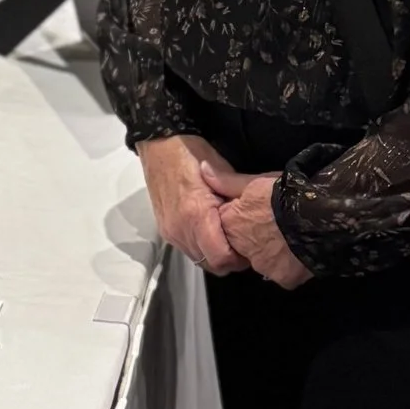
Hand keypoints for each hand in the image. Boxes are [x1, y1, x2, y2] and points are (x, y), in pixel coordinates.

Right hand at [138, 134, 246, 276]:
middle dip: (228, 260)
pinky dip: (201, 247)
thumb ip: (236, 199)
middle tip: (241, 245)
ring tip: (226, 237)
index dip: (238, 259)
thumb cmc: (190, 152)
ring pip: (198, 259)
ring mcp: (170, 230)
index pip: (220, 258)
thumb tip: (252, 219)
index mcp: (196, 215)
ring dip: (213, 254)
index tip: (249, 248)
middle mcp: (180, 228)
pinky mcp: (165, 229)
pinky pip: (187, 249)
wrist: (158, 144)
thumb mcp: (222, 171)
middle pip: (210, 264)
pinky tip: (210, 231)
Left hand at [220, 174, 310, 287]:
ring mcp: (264, 265)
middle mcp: (242, 248)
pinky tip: (300, 251)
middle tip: (275, 225)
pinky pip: (284, 274)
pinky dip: (290, 266)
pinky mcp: (283, 277)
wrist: (319, 214)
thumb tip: (202, 169)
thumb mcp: (255, 182)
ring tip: (290, 237)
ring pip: (264, 261)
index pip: (228, 226)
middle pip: (244, 246)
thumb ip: (227, 182)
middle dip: (255, 239)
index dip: (243, 219)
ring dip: (273, 252)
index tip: (258, 213)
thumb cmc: (286, 194)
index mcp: (232, 224)